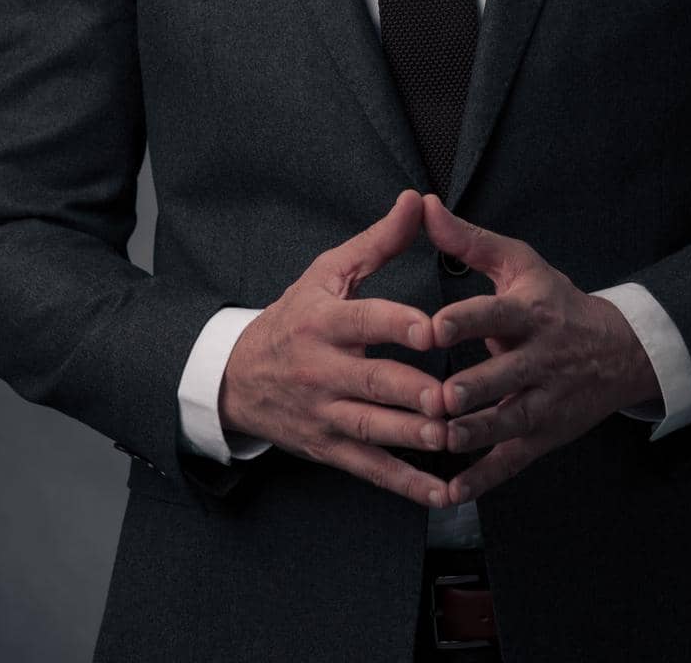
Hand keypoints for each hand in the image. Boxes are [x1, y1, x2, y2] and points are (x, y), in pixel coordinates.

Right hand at [218, 189, 451, 507]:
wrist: (237, 376)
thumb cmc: (296, 315)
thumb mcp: (328, 272)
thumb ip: (379, 241)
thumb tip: (419, 200)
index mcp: (325, 321)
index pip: (365, 321)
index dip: (398, 325)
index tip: (433, 330)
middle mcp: (322, 369)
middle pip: (372, 382)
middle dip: (413, 392)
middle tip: (453, 397)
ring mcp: (325, 413)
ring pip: (373, 429)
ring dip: (412, 438)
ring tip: (450, 439)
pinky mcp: (328, 448)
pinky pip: (370, 468)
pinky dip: (405, 483)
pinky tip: (441, 490)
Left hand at [422, 194, 660, 504]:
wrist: (619, 351)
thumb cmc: (554, 300)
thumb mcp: (519, 263)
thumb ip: (467, 240)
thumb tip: (423, 204)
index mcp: (532, 313)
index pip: (498, 315)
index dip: (467, 322)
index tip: (434, 327)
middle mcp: (542, 359)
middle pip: (506, 376)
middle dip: (473, 388)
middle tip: (437, 397)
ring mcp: (545, 402)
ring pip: (510, 422)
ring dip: (475, 434)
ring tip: (440, 439)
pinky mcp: (543, 436)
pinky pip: (512, 461)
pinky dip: (483, 479)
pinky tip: (450, 493)